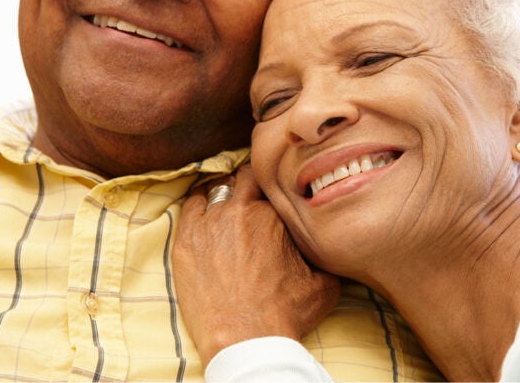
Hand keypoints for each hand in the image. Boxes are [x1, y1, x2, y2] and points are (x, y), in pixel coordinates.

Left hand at [173, 164, 339, 364]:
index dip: (275, 187)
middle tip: (252, 198)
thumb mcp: (324, 284)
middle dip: (249, 185)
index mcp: (275, 215)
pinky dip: (199, 206)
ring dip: (223, 194)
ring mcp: (209, 224)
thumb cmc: (284, 314)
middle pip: (244, 178)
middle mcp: (241, 211)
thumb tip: (333, 248)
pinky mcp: (186, 241)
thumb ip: (325, 256)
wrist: (245, 340)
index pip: (273, 182)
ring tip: (228, 208)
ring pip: (216, 189)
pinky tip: (206, 215)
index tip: (273, 196)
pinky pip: (190, 206)